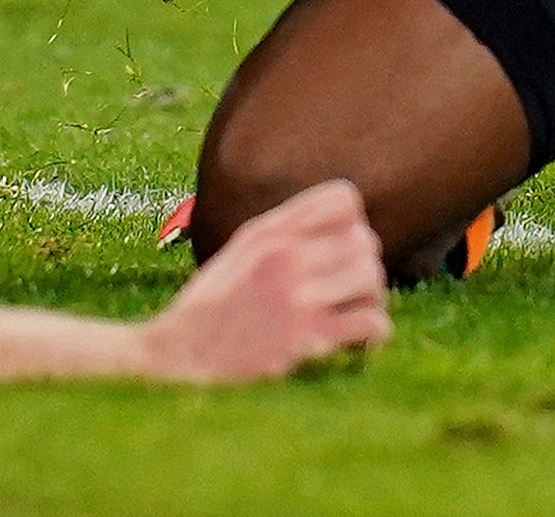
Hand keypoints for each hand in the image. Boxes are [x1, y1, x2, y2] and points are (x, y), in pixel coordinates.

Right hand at [136, 180, 390, 381]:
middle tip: (346, 290)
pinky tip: (353, 341)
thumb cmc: (214, 305)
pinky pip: (373, 323)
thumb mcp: (241, 250)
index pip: (344, 199)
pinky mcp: (309, 338)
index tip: (339, 247)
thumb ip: (286, 232)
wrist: (181, 355)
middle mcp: (286, 255)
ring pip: (372, 278)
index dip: (352, 223)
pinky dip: (371, 334)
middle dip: (362, 266)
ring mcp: (298, 296)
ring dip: (369, 299)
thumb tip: (343, 226)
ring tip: (351, 313)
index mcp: (271, 230)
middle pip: (365, 241)